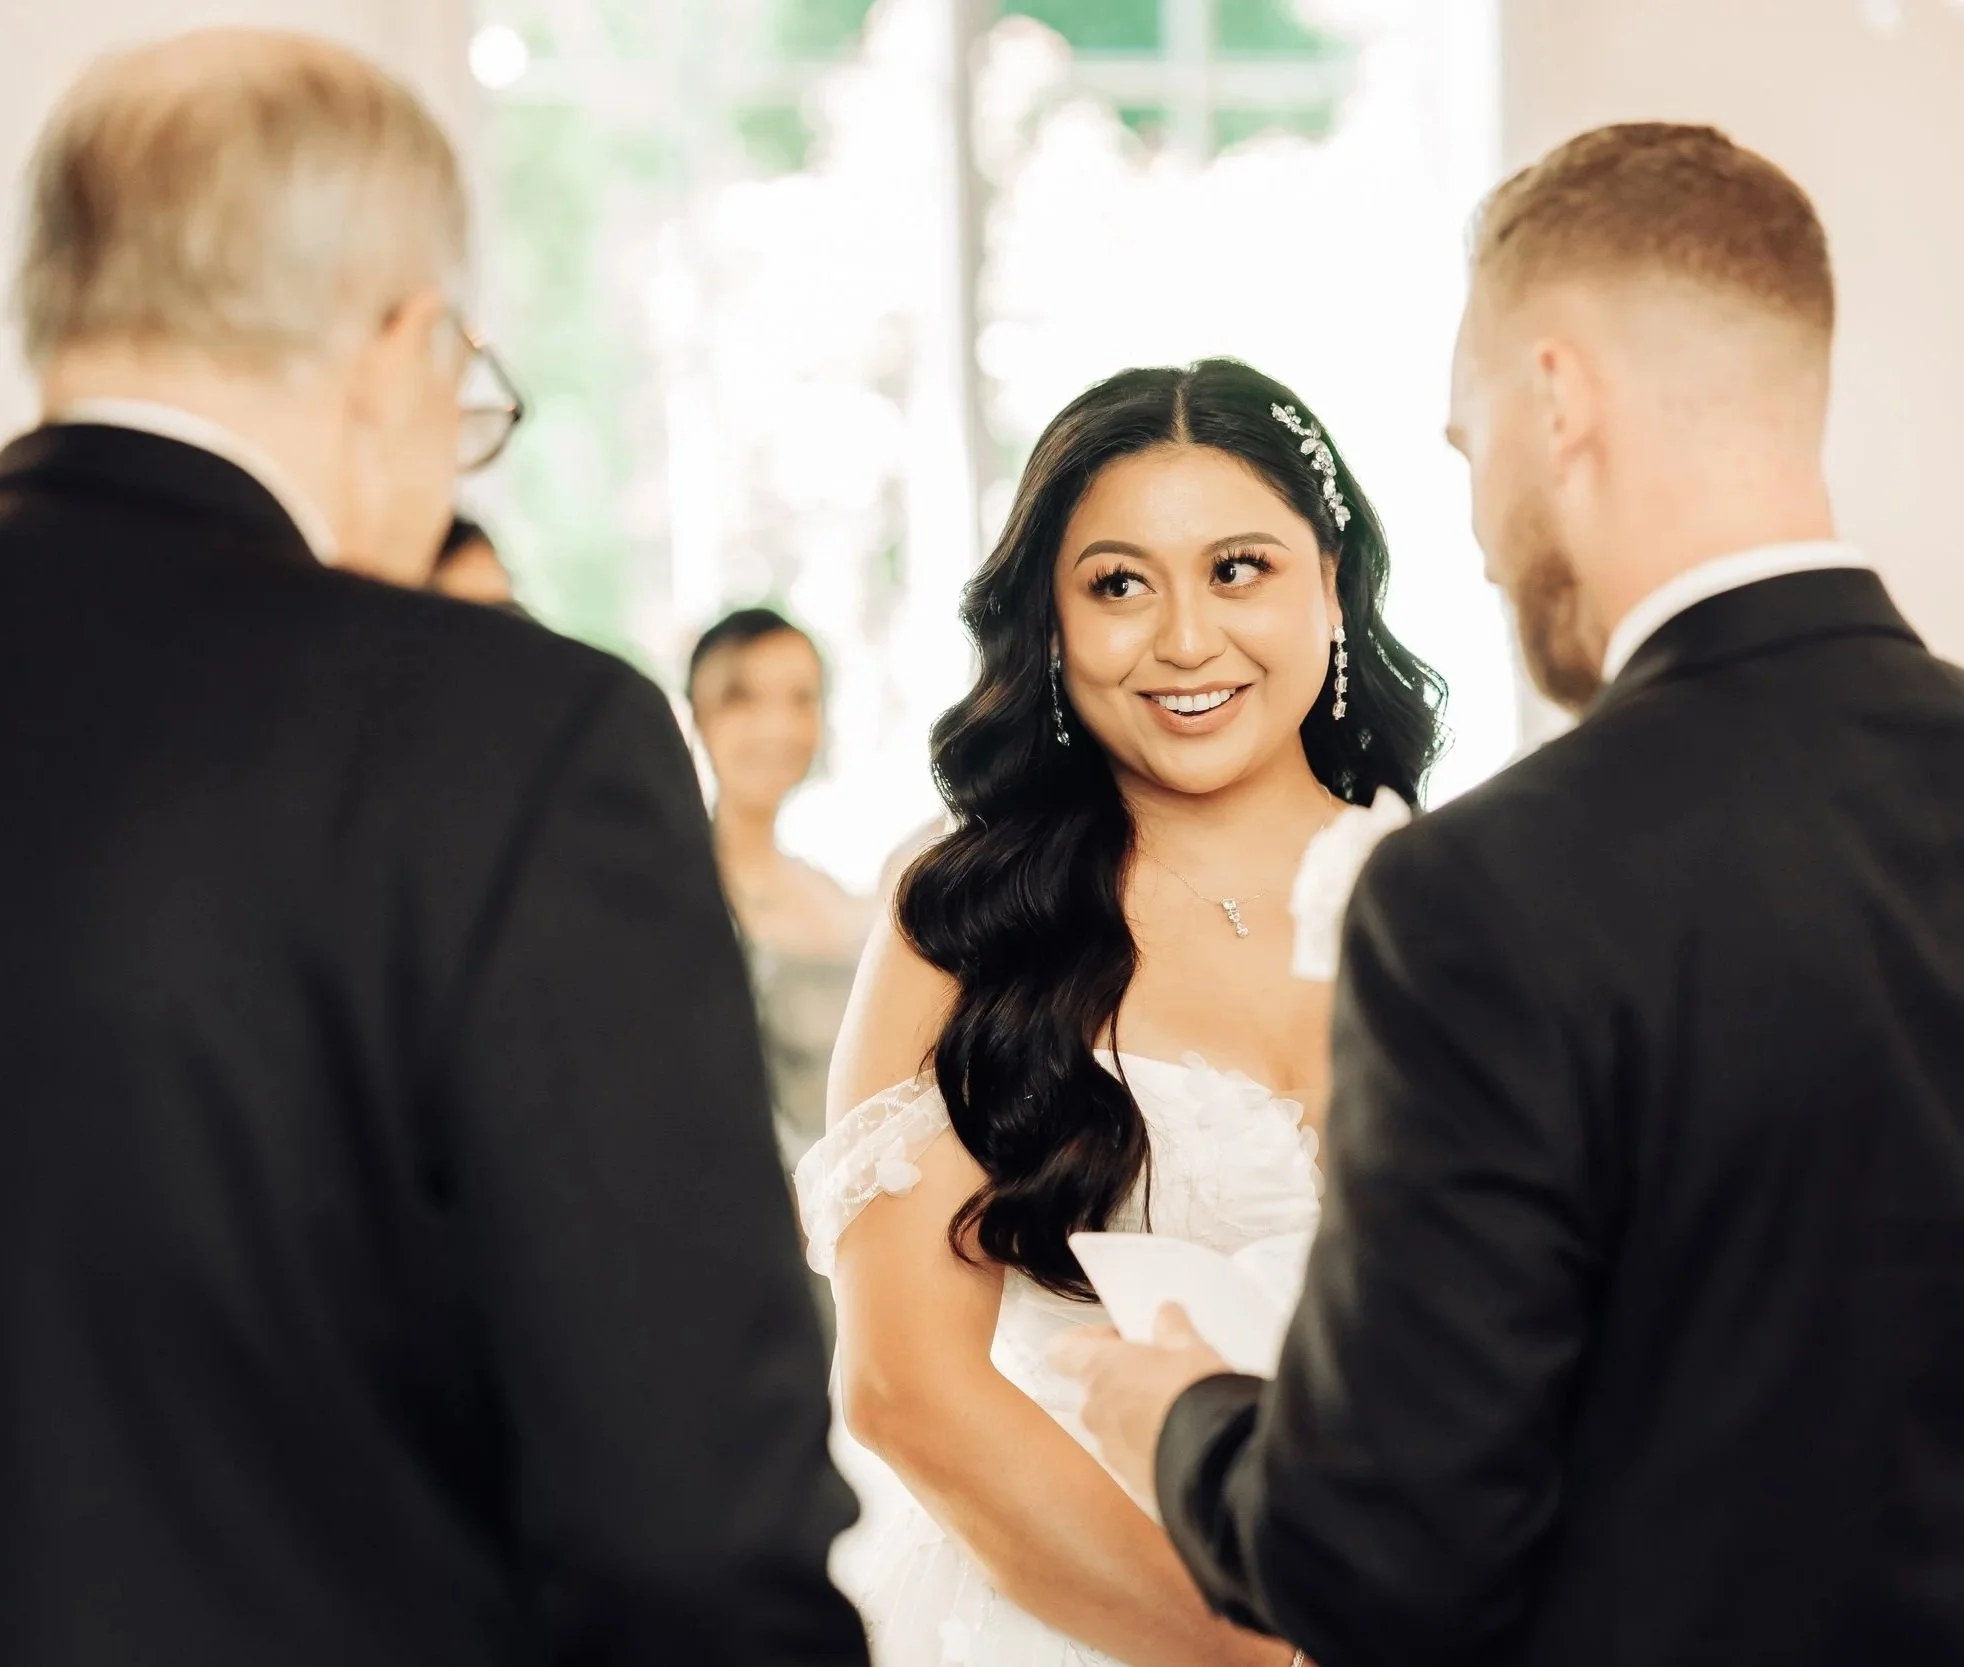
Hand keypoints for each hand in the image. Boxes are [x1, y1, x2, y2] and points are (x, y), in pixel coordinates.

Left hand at [1050, 1305, 1231, 1502]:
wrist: (1215, 1460)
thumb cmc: (1192, 1392)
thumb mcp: (1189, 1348)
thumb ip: (1171, 1329)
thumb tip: (1167, 1316)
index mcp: (1096, 1370)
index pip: (1061, 1350)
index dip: (1087, 1341)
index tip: (1120, 1339)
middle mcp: (1094, 1411)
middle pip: (1094, 1389)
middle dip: (1122, 1380)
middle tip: (1158, 1372)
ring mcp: (1110, 1450)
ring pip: (1114, 1425)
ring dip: (1136, 1415)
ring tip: (1176, 1407)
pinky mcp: (1132, 1480)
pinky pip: (1134, 1455)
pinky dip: (1151, 1446)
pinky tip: (1183, 1439)